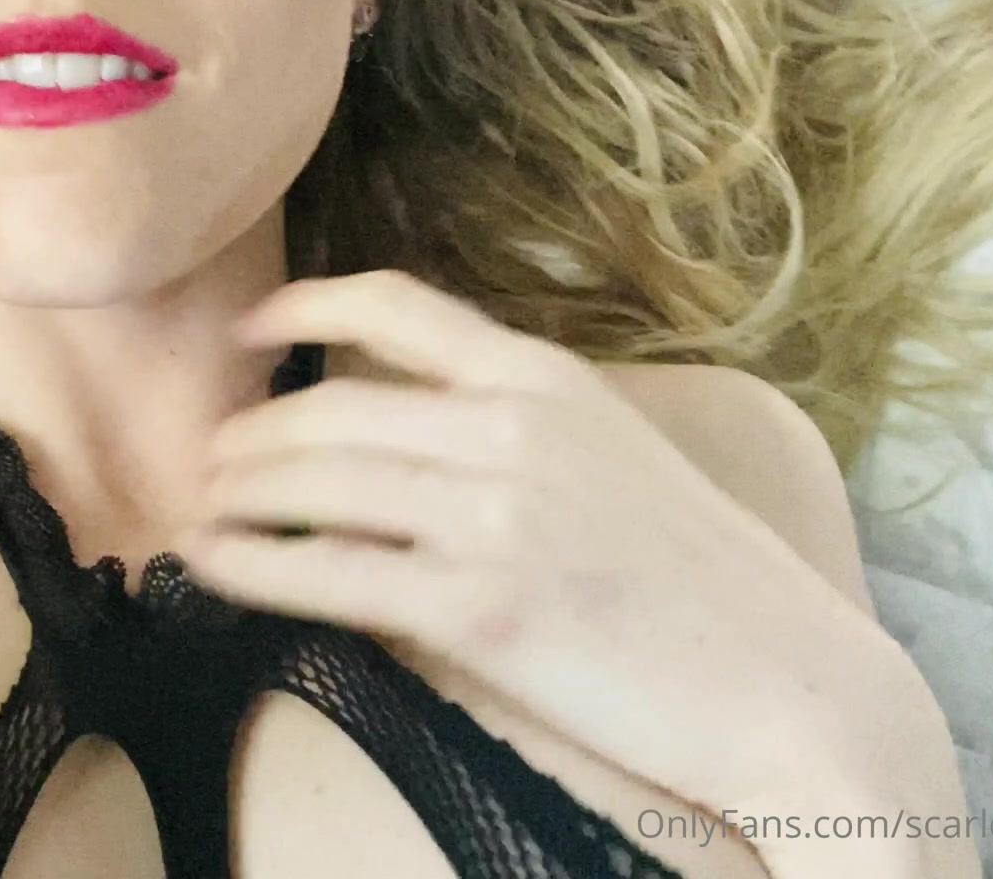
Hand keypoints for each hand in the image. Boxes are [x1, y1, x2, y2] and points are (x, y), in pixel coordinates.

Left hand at [180, 270, 913, 829]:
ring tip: (200, 506)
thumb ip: (518, 432)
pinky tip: (209, 563)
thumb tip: (407, 439)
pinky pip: (326, 571)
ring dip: (238, 491)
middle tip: (210, 455)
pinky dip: (250, 562)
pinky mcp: (477, 608)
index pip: (399, 306)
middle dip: (251, 429)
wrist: (791, 687)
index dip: (304, 305)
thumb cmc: (708, 585)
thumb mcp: (619, 461)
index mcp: (549, 381)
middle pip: (334, 404)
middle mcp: (514, 428)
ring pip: (319, 481)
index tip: (249, 330)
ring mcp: (494, 515)